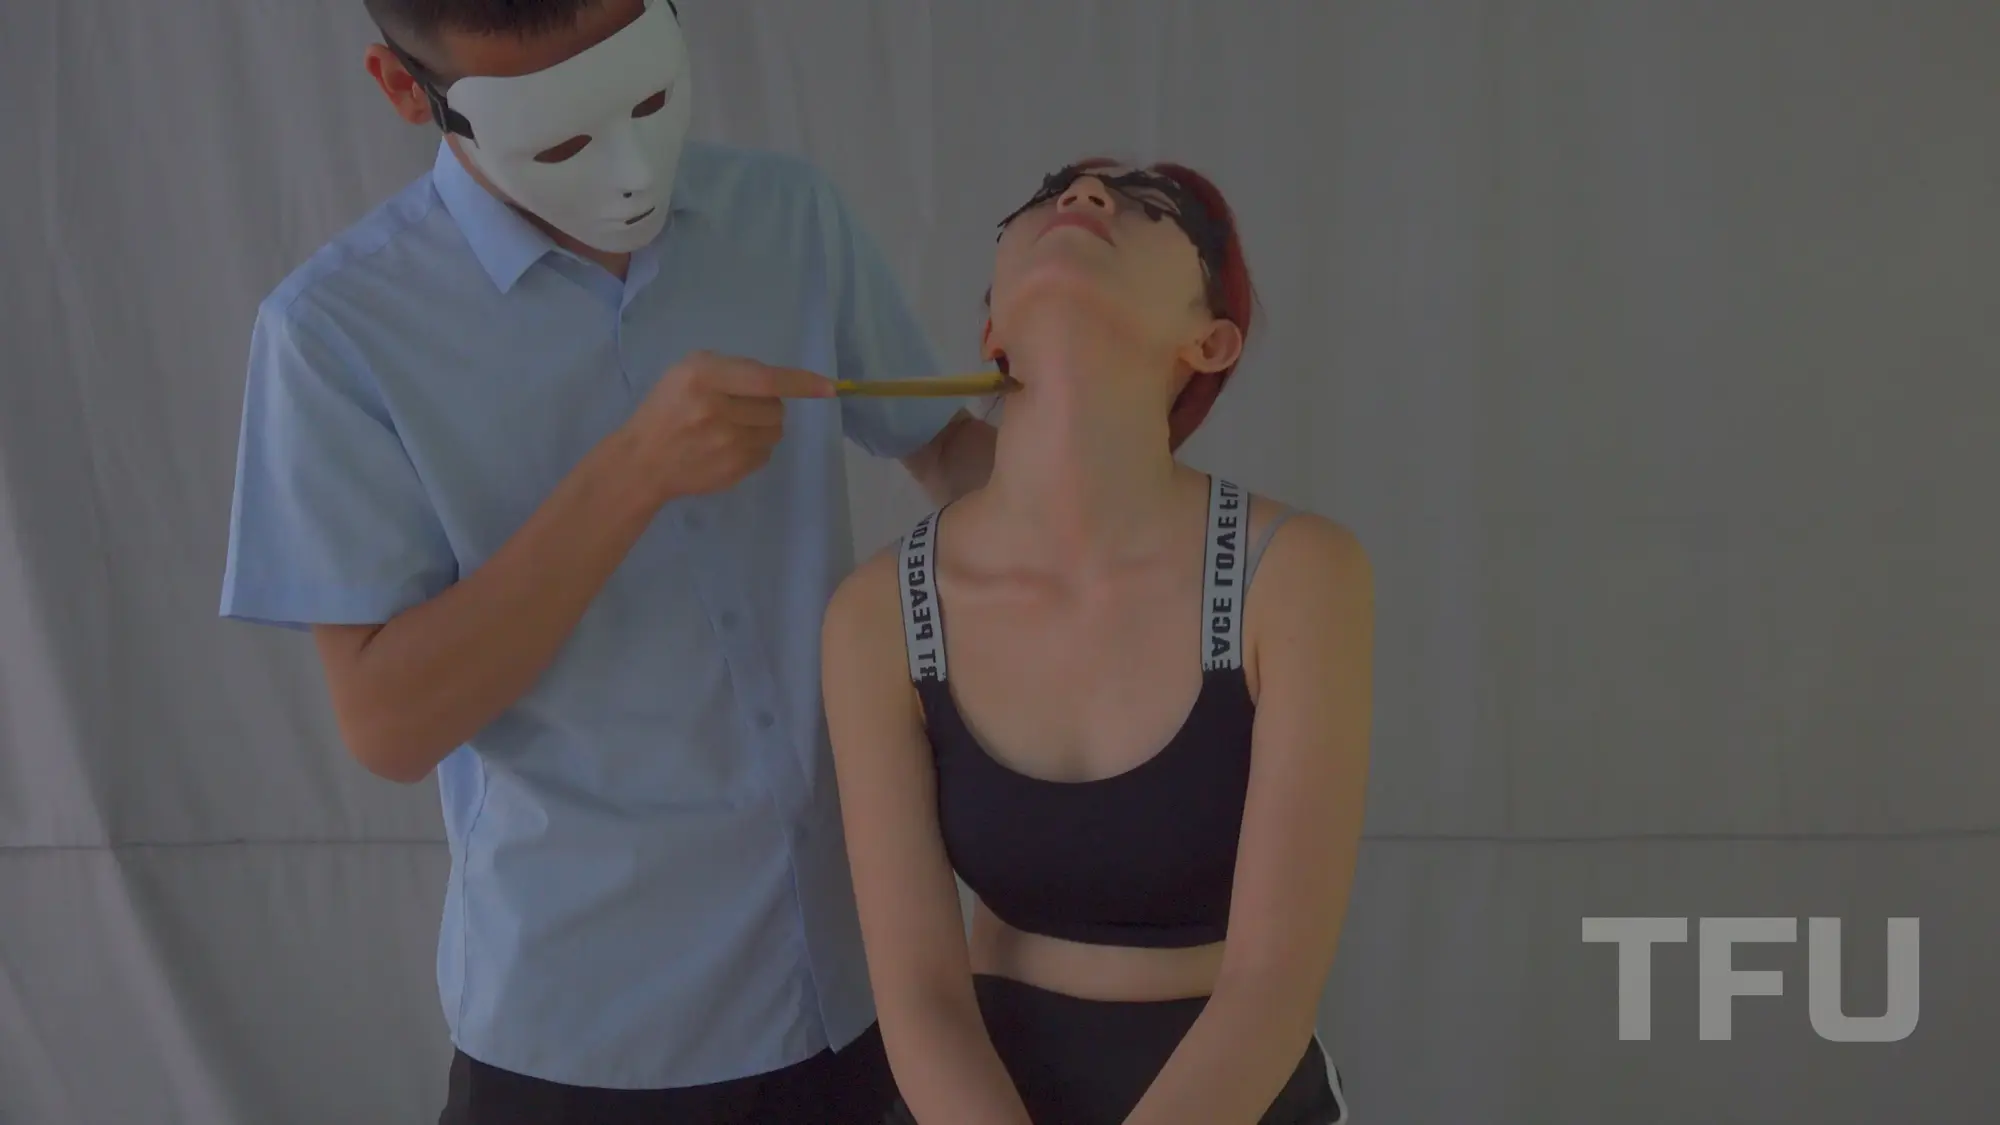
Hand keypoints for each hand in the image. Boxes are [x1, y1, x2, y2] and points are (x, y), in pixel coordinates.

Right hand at [620, 350, 833, 503]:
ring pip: (775, 431)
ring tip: (732, 428)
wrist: (643, 461)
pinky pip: (765, 454)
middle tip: (739, 408)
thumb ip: (731, 370)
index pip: (765, 380)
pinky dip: (754, 448)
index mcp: (704, 378)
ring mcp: (727, 445)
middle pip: (775, 407)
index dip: (801, 383)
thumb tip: (780, 382)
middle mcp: (717, 410)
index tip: (829, 388)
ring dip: (762, 427)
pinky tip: (727, 448)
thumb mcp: (688, 373)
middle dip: (766, 405)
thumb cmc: (667, 408)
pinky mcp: (734, 470)